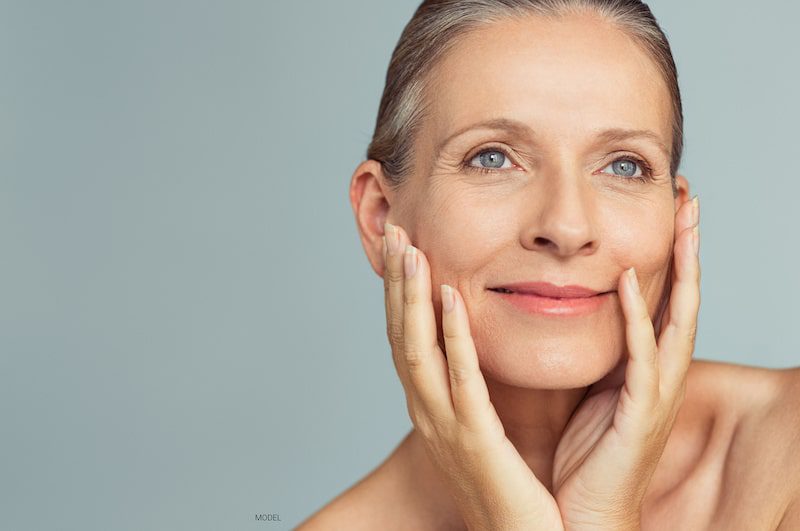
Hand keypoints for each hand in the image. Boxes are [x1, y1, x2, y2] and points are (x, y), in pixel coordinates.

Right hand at [382, 222, 564, 530]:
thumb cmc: (507, 486)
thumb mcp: (479, 428)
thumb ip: (471, 387)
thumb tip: (472, 349)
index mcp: (430, 407)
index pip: (406, 339)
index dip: (399, 294)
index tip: (402, 249)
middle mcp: (427, 412)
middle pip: (401, 336)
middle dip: (396, 284)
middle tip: (395, 232)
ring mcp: (445, 426)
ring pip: (418, 350)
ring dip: (412, 298)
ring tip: (412, 251)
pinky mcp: (475, 439)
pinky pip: (461, 379)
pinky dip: (452, 336)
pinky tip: (450, 298)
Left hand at [551, 196, 700, 529]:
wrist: (585, 515)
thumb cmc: (588, 458)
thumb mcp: (594, 393)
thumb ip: (598, 355)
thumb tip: (579, 315)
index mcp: (647, 368)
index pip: (664, 299)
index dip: (671, 254)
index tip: (668, 209)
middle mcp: (661, 375)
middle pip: (684, 298)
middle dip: (688, 247)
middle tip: (688, 197)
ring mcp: (656, 393)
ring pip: (677, 319)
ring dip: (680, 269)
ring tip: (681, 220)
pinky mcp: (640, 413)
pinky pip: (641, 358)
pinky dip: (636, 319)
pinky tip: (625, 282)